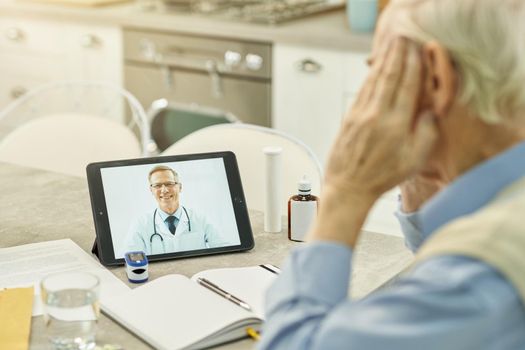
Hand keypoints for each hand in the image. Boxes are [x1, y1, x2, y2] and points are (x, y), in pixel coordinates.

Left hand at [310, 38, 437, 246]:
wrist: (349, 187)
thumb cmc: (383, 177)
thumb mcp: (414, 160)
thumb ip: (426, 132)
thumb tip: (430, 109)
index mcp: (396, 124)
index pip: (408, 86)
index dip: (415, 66)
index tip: (419, 50)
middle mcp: (377, 115)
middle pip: (390, 77)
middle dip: (398, 55)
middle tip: (404, 39)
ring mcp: (360, 115)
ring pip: (374, 81)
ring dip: (383, 61)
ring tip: (391, 46)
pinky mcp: (349, 118)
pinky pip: (362, 91)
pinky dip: (370, 77)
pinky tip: (374, 68)